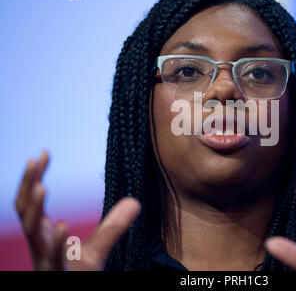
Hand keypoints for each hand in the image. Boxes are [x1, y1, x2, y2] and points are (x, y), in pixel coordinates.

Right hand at [15, 151, 140, 269]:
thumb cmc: (76, 276)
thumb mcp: (97, 249)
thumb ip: (113, 226)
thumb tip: (135, 202)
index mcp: (43, 236)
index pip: (30, 202)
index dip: (32, 178)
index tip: (43, 153)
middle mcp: (39, 246)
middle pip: (24, 211)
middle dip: (27, 184)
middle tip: (35, 159)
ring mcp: (45, 261)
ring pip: (31, 233)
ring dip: (35, 209)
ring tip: (42, 186)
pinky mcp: (58, 274)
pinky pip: (53, 258)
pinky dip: (57, 243)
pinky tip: (64, 227)